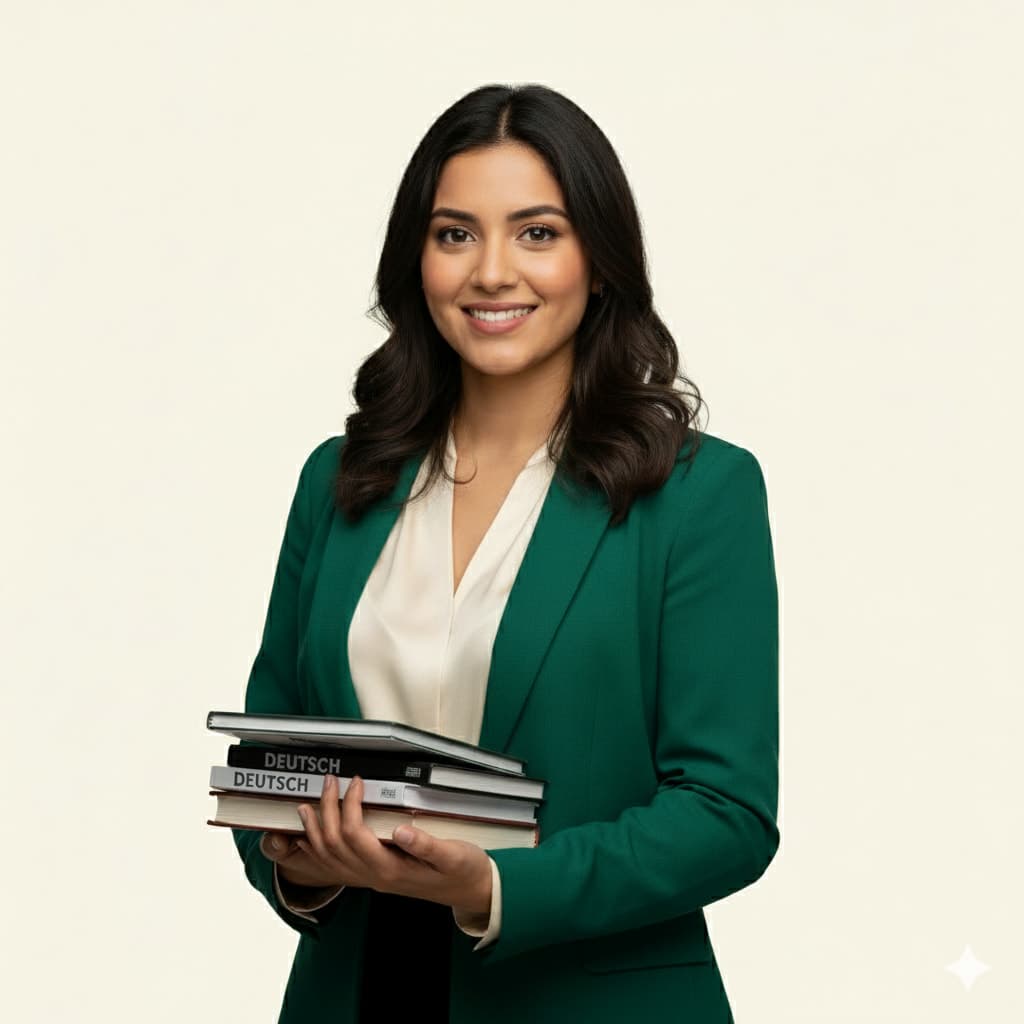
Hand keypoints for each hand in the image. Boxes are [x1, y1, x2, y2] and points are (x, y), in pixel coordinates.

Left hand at [262, 775, 492, 916]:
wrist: (472, 892)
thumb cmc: (464, 871)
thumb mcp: (454, 855)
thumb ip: (427, 845)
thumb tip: (401, 830)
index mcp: (392, 869)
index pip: (356, 834)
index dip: (349, 805)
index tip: (355, 781)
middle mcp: (377, 876)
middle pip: (336, 844)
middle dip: (327, 810)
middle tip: (329, 781)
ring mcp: (374, 879)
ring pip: (331, 859)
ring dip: (315, 831)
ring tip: (306, 808)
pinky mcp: (376, 877)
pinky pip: (337, 869)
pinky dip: (319, 853)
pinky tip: (311, 841)